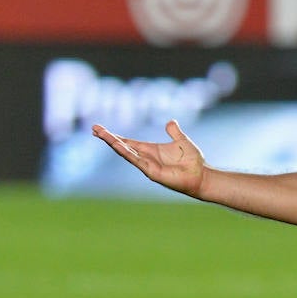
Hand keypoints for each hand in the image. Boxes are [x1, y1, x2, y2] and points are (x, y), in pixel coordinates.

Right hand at [91, 119, 206, 197]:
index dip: (115, 136)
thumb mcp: (183, 141)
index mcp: (150, 150)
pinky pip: (137, 161)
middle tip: (94, 128)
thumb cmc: (192, 162)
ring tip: (101, 134)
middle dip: (109, 138)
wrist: (202, 176)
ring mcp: (147, 165)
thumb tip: (170, 121)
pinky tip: (119, 146)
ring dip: (115, 144)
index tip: (99, 129)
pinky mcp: (152, 172)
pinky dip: (128, 153)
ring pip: (127, 153)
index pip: (128, 142)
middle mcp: (146, 157)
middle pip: (123, 146)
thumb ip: (175, 132)